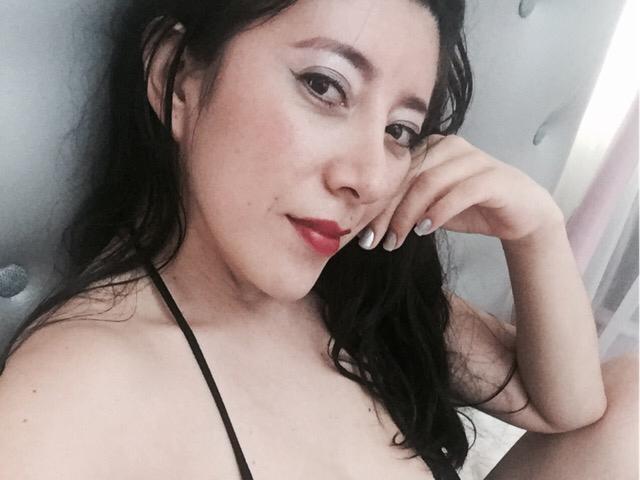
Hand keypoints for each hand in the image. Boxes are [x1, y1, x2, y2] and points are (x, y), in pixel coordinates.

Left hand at [357, 134, 564, 250]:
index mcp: (431, 147)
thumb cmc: (471, 208)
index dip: (376, 203)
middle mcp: (449, 146)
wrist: (521, 214)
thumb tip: (369, 222)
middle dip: (387, 212)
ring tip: (396, 240)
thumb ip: (405, 205)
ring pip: (428, 183)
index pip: (395, 173)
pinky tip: (424, 230)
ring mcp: (473, 158)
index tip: (363, 233)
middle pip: (408, 176)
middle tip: (373, 241)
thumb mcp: (431, 207)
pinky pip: (459, 192)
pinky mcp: (493, 176)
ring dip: (407, 215)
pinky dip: (438, 211)